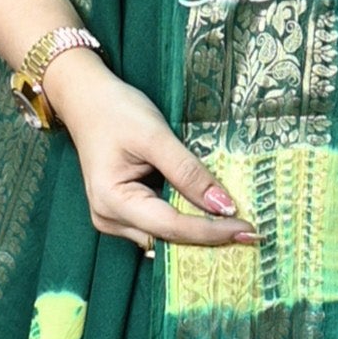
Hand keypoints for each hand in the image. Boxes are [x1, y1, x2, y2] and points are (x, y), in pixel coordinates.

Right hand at [43, 48, 256, 252]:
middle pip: (169, 239)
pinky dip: (185, 224)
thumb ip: (189, 172)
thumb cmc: (117, 111)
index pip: (172, 227)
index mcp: (113, 201)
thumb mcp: (156, 135)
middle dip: (209, 238)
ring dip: (199, 234)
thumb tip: (224, 206)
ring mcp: (113, 219)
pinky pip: (159, 227)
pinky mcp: (122, 213)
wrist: (86, 99)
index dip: (212, 232)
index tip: (249, 231)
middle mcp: (110, 219)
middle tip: (251, 235)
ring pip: (165, 238)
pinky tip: (212, 219)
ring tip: (237, 229)